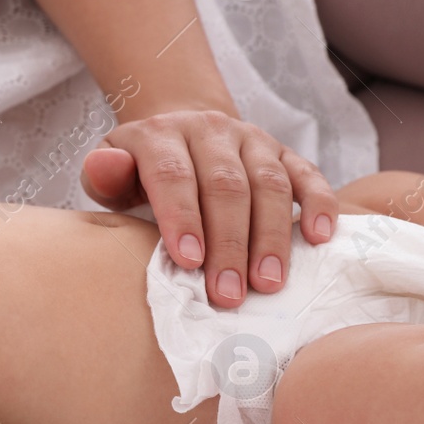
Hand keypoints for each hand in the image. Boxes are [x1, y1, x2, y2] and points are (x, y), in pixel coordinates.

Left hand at [80, 110, 338, 307]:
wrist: (178, 133)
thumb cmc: (138, 170)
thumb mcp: (109, 173)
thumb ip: (103, 175)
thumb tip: (105, 167)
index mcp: (160, 134)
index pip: (173, 174)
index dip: (182, 217)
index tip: (189, 262)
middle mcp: (209, 130)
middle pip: (225, 186)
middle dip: (228, 244)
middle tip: (229, 294)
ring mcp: (251, 139)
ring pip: (268, 184)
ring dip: (271, 236)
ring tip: (269, 283)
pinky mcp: (284, 151)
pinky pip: (307, 174)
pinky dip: (319, 204)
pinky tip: (320, 238)